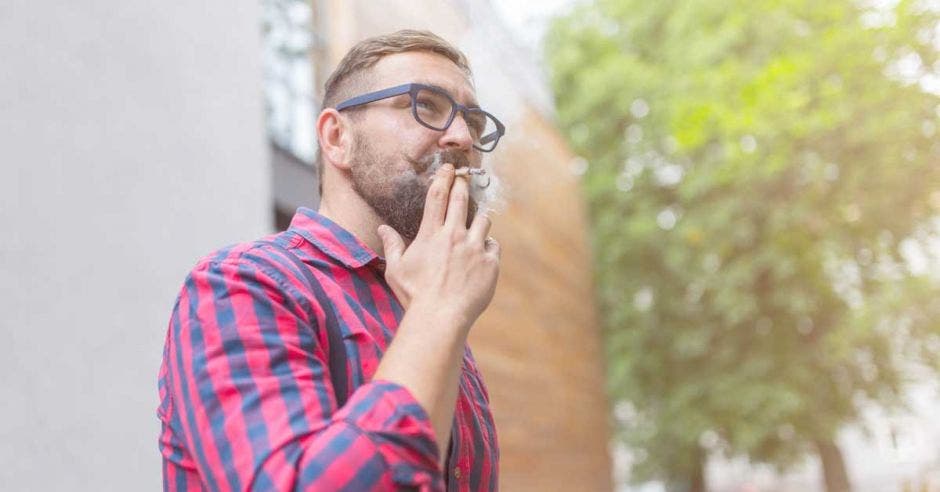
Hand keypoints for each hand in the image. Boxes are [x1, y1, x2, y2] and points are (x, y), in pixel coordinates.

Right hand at [378, 164, 500, 326]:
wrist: (441, 318)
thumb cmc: (415, 295)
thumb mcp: (396, 269)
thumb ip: (391, 245)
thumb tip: (382, 229)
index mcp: (431, 234)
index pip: (437, 196)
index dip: (443, 177)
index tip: (448, 168)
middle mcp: (454, 236)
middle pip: (462, 199)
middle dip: (463, 184)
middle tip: (465, 177)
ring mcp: (475, 248)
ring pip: (483, 219)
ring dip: (479, 218)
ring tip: (475, 223)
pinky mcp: (491, 263)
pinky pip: (494, 245)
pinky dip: (488, 246)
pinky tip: (482, 253)